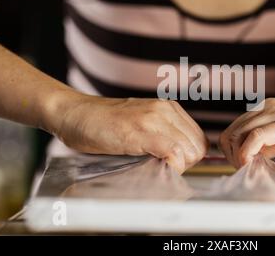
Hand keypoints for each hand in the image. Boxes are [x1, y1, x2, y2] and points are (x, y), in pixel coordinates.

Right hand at [45, 93, 207, 173]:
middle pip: (197, 147)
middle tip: (162, 165)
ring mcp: (153, 118)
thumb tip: (181, 159)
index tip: (171, 162)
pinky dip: (169, 166)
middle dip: (185, 163)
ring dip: (176, 166)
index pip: (199, 140)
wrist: (75, 113)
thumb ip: (164, 135)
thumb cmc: (105, 123)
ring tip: (153, 164)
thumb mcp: (142, 124)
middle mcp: (165, 110)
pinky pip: (172, 151)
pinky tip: (152, 166)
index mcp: (169, 108)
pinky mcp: (139, 131)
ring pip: (189, 150)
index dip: (189, 158)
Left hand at [219, 94, 274, 167]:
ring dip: (236, 156)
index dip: (231, 150)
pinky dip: (247, 152)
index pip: (236, 128)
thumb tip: (255, 158)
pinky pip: (257, 136)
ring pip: (239, 132)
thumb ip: (274, 145)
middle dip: (230, 155)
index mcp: (269, 111)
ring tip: (247, 169)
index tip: (240, 166)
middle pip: (231, 131)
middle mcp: (269, 109)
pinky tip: (250, 163)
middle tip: (242, 170)